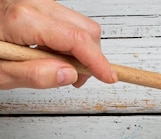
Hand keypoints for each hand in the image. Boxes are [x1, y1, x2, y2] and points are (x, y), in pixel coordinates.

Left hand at [0, 0, 116, 88]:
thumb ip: (34, 75)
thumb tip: (69, 75)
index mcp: (22, 19)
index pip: (76, 40)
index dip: (98, 62)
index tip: (109, 78)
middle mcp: (31, 2)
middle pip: (85, 29)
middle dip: (91, 57)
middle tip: (75, 80)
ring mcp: (34, 0)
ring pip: (79, 23)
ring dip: (79, 49)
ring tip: (57, 66)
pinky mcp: (34, 2)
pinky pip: (65, 19)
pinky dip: (67, 40)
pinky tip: (49, 52)